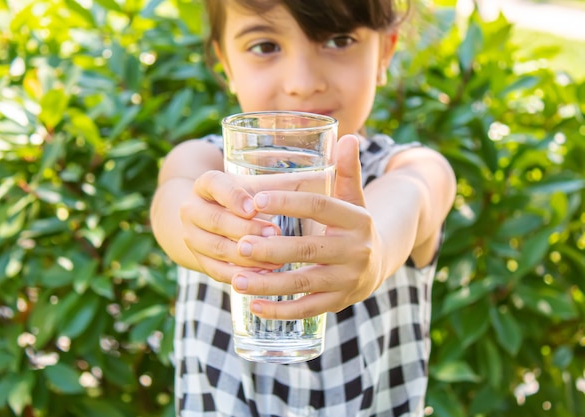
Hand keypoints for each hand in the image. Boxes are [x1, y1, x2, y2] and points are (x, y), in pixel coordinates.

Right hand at [179, 170, 282, 283]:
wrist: (216, 218)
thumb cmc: (246, 197)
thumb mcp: (258, 185)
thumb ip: (282, 184)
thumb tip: (321, 178)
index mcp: (206, 183)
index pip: (215, 185)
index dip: (234, 196)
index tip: (254, 207)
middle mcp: (192, 208)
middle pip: (216, 220)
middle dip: (246, 229)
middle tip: (275, 233)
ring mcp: (192, 236)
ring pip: (217, 248)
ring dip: (247, 255)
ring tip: (277, 258)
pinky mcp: (199, 260)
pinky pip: (218, 271)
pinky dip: (242, 275)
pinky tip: (265, 275)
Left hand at [230, 135, 385, 319]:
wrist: (377, 264)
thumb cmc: (352, 225)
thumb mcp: (353, 198)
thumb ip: (347, 170)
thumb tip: (346, 136)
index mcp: (356, 220)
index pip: (320, 207)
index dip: (288, 203)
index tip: (255, 200)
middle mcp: (355, 251)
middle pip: (308, 250)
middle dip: (271, 249)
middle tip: (239, 246)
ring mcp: (348, 280)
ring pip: (304, 283)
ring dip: (268, 283)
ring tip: (236, 280)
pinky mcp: (338, 303)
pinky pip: (308, 309)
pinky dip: (281, 311)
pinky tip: (254, 306)